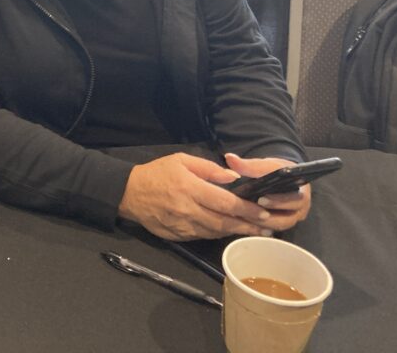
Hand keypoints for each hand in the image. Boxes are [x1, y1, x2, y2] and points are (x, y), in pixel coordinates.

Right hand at [118, 152, 275, 240]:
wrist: (129, 193)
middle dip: (248, 225)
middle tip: (267, 227)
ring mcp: (182, 226)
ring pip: (215, 232)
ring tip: (254, 231)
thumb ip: (208, 168)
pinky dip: (218, 233)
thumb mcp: (181, 160)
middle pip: (224, 222)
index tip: (264, 212)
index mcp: (190, 188)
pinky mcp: (178, 236)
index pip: (225, 202)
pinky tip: (229, 230)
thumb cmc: (157, 173)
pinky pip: (203, 236)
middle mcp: (188, 209)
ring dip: (235, 231)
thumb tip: (232, 177)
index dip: (247, 209)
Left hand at [224, 153, 310, 231]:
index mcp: (302, 191)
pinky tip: (244, 222)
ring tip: (242, 217)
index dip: (279, 202)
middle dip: (267, 216)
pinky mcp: (282, 224)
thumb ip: (250, 165)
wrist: (281, 178)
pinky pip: (272, 230)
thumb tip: (230, 158)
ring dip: (261, 223)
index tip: (261, 200)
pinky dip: (258, 227)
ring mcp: (292, 218)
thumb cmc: (276, 171)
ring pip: (278, 226)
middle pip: (288, 218)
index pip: (295, 199)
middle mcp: (300, 208)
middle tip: (247, 212)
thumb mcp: (266, 165)